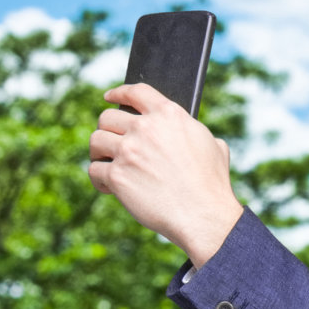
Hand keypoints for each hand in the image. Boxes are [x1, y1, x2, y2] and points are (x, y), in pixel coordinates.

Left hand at [87, 83, 241, 265]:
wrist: (204, 216)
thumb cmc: (212, 185)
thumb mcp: (214, 145)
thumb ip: (193, 132)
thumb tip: (188, 132)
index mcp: (169, 114)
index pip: (135, 92)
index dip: (118, 92)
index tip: (109, 96)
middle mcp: (145, 128)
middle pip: (108, 117)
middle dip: (108, 130)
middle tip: (112, 144)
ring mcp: (128, 151)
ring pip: (96, 140)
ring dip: (99, 152)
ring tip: (105, 163)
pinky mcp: (117, 176)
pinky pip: (94, 170)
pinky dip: (99, 179)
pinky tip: (107, 186)